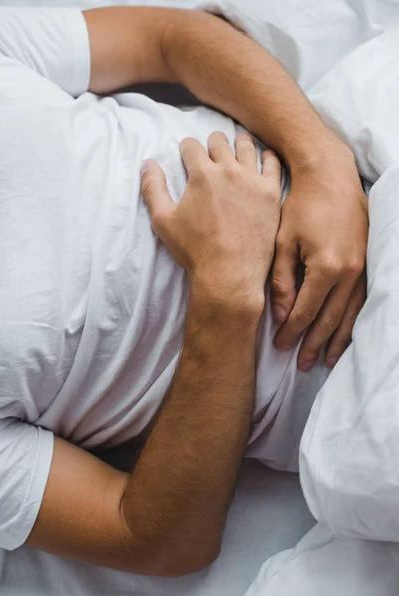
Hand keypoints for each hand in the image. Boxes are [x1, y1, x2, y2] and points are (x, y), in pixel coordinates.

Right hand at [140, 132, 281, 311]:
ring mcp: (253, 180)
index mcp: (201, 174)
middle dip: (212, 142)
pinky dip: (266, 157)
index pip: (192, 146)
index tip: (187, 151)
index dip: (187, 147)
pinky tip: (263, 158)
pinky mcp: (271, 194)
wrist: (229, 273)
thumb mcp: (163, 220)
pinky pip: (272, 164)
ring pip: (246, 147)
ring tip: (238, 145)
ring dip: (239, 143)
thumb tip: (147, 163)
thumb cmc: (194, 250)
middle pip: (219, 142)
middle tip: (212, 147)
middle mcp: (228, 170)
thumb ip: (153, 188)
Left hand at [271, 146, 367, 370]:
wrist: (331, 177)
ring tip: (325, 360)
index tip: (280, 347)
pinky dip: (353, 321)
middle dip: (313, 343)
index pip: (306, 311)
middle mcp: (350, 272)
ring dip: (337, 340)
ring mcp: (364, 268)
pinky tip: (346, 335)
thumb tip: (279, 315)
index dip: (292, 332)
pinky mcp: (370, 262)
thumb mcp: (282, 242)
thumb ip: (281, 281)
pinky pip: (363, 301)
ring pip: (351, 314)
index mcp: (325, 267)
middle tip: (302, 365)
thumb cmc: (301, 206)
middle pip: (330, 319)